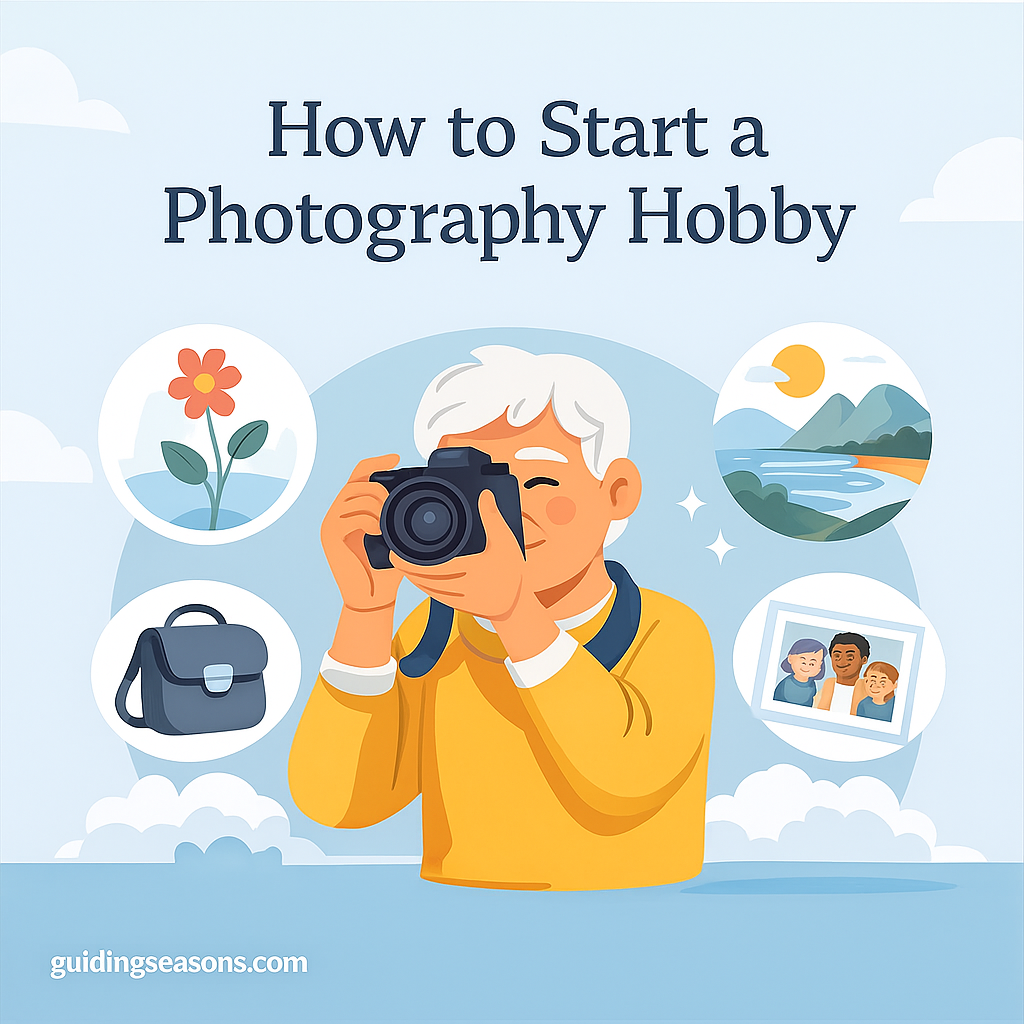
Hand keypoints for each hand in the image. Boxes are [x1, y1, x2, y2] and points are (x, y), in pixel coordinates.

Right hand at [321, 454, 403, 611]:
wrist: (372, 596)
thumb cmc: (386, 568)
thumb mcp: (396, 537)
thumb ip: (398, 517)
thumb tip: (414, 497)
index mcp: (351, 509)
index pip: (358, 475)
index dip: (376, 462)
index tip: (397, 458)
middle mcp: (336, 512)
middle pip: (357, 482)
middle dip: (380, 490)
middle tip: (393, 511)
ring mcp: (330, 523)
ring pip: (354, 496)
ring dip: (376, 506)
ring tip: (386, 525)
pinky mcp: (330, 536)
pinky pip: (350, 516)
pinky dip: (369, 520)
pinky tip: (378, 532)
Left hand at [391, 489, 529, 621]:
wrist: (517, 604)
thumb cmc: (511, 571)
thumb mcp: (506, 541)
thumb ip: (493, 518)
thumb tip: (484, 494)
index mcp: (471, 570)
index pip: (431, 569)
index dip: (410, 564)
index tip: (396, 556)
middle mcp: (462, 587)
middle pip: (425, 580)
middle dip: (407, 569)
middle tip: (394, 557)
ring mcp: (460, 599)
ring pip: (428, 589)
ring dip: (414, 578)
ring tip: (403, 565)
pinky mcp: (460, 606)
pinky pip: (436, 596)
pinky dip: (425, 586)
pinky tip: (419, 578)